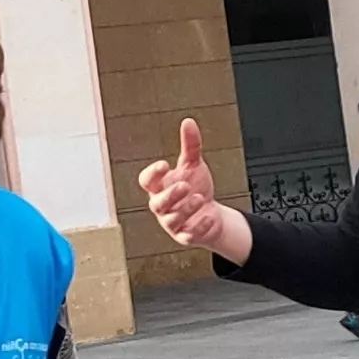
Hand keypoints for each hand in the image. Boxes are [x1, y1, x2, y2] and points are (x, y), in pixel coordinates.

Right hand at [139, 119, 250, 260]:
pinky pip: (188, 235)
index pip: (147, 181)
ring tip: (199, 198)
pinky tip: (208, 215)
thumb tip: (188, 123)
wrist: (211, 214)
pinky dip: (198, 226)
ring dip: (185, 209)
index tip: (164, 164)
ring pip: (172, 220)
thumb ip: (190, 146)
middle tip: (184, 185)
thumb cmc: (196, 188)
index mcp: (160, 187)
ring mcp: (174, 223)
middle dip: (169, 195)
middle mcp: (163, 206)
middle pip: (157, 203)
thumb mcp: (194, 165)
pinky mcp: (186, 235)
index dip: (152, 174)